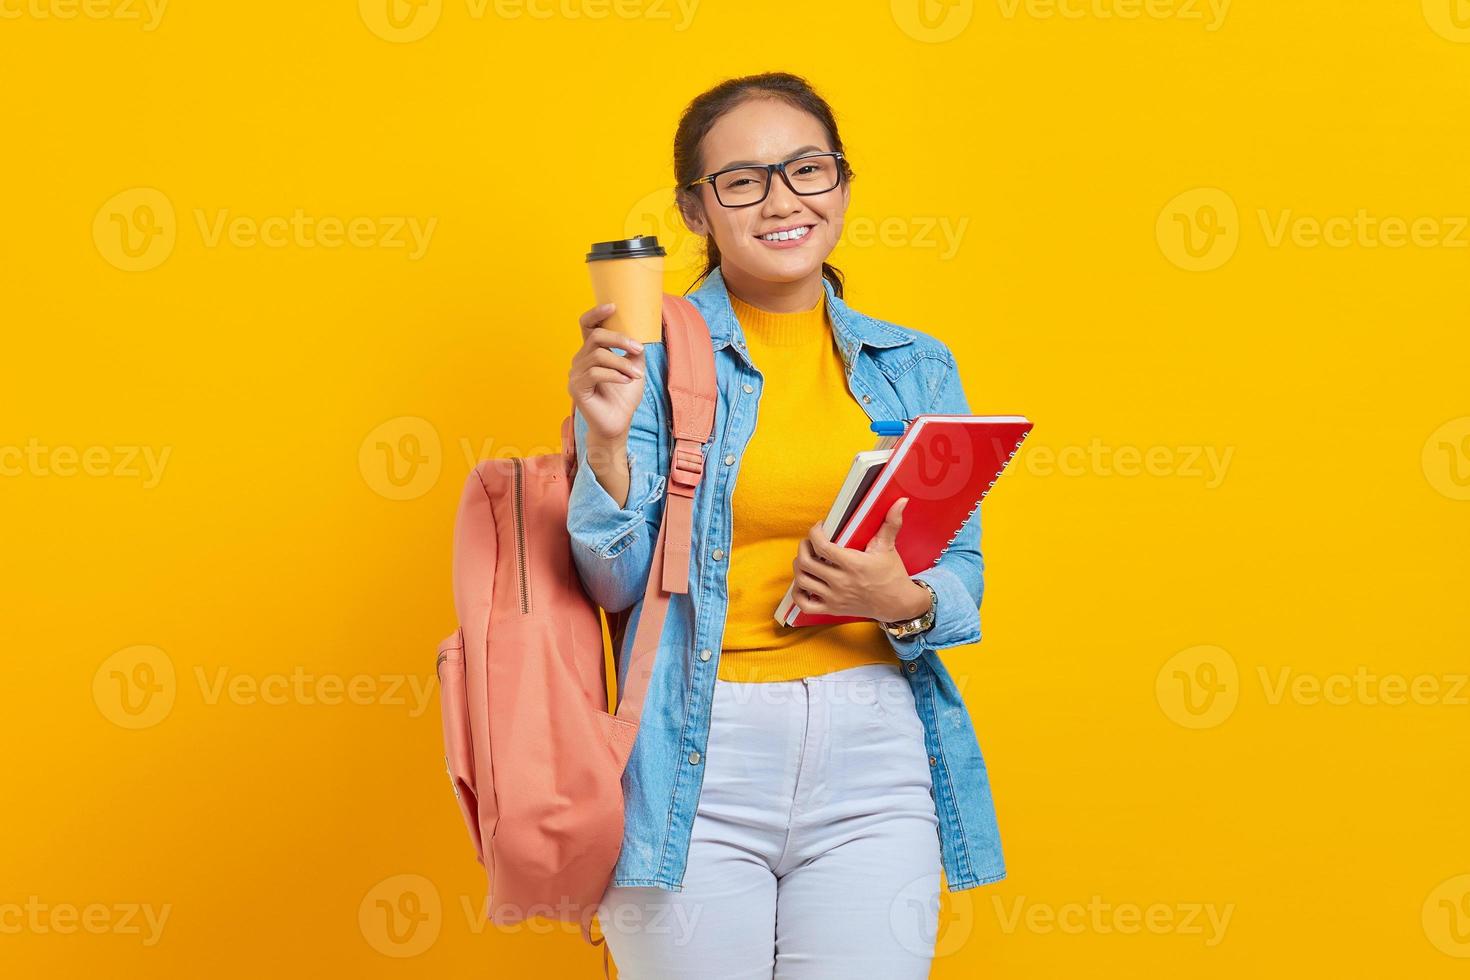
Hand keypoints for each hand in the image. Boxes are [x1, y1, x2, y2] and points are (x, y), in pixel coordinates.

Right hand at [567, 302, 646, 444]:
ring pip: (598, 356)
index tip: (613, 307)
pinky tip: (627, 381)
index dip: (596, 313)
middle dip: (620, 340)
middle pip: (595, 337)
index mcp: (591, 352)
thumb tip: (641, 335)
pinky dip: (614, 375)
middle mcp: (579, 360)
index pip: (587, 326)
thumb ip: (634, 351)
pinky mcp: (576, 388)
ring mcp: (575, 374)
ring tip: (636, 375)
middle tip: (639, 349)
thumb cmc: (624, 397)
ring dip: (622, 363)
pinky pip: (594, 373)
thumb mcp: (634, 369)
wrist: (618, 424)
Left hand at [789, 497, 930, 621]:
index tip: (820, 528)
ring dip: (799, 567)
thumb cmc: (892, 575)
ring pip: (802, 581)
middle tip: (809, 542)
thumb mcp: (889, 548)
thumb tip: (901, 501)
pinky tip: (803, 583)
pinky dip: (797, 593)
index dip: (815, 533)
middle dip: (803, 547)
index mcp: (854, 564)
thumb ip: (891, 523)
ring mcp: (835, 598)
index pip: (822, 546)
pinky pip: (805, 605)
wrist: (898, 604)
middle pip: (806, 563)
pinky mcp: (833, 610)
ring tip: (806, 559)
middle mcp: (841, 582)